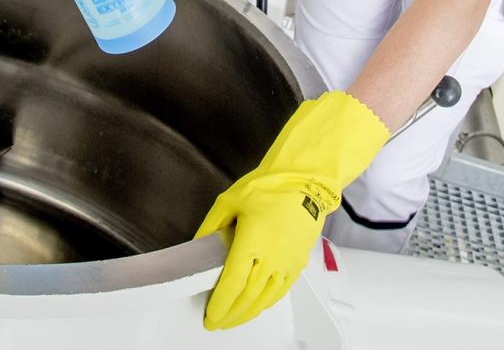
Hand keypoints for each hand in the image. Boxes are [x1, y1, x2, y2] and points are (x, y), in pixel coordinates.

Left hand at [195, 91, 389, 329]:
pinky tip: (257, 306)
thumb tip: (198, 245)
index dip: (219, 305)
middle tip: (216, 323)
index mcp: (251, 242)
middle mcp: (271, 257)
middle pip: (246, 297)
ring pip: (264, 299)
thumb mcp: (230, 201)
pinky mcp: (298, 262)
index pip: (231, 284)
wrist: (305, 181)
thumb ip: (211, 226)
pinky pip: (281, 291)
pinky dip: (266, 303)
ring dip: (247, 314)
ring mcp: (286, 262)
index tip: (210, 315)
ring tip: (233, 320)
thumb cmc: (270, 187)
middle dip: (229, 315)